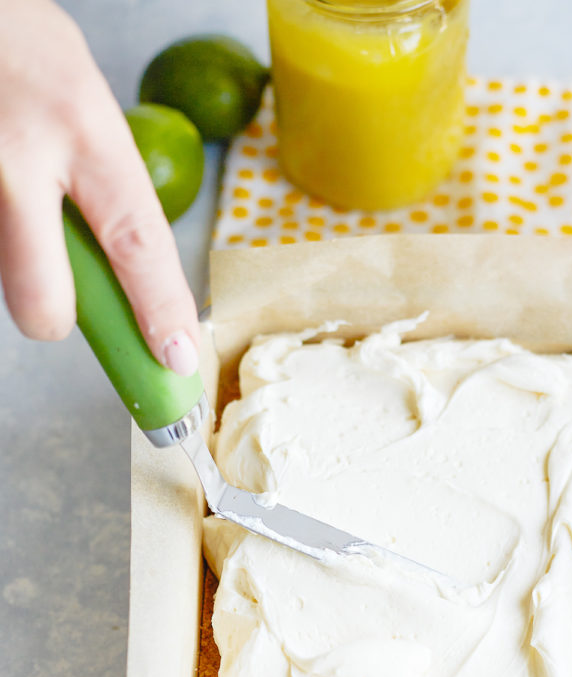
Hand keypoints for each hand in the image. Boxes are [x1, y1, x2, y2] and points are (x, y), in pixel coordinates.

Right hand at [0, 0, 198, 373]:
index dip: (159, 310)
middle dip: (55, 317)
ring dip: (18, 260)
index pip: (136, 243)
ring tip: (17, 192)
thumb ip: (107, 185)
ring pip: (5, 278)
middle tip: (58, 294)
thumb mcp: (87, 105)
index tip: (177, 355)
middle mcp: (19, 159)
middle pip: (43, 303)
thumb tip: (132, 275)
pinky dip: (0, 236)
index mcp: (83, 129)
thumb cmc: (21, 48)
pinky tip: (2, 188)